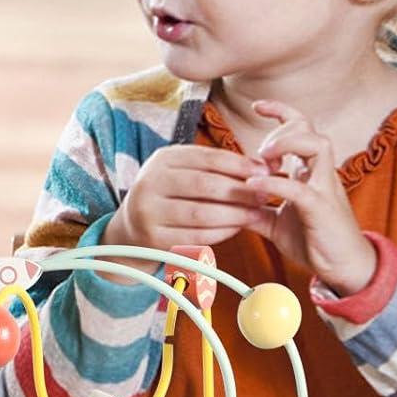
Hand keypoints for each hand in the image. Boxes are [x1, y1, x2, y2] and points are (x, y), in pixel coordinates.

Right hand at [104, 144, 271, 258]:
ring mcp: (149, 212)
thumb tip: (260, 167)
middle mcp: (150, 182)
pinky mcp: (154, 238)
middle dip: (240, 191)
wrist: (131, 226)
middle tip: (264, 195)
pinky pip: (196, 236)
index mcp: (162, 159)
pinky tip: (237, 228)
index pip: (207, 158)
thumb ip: (214, 167)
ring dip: (235, 214)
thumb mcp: (183, 171)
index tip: (264, 172)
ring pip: (202, 213)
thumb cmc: (169, 194)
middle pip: (205, 185)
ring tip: (256, 213)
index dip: (239, 165)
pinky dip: (221, 233)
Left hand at [242, 100, 375, 294]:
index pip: (302, 128)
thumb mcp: (277, 223)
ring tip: (264, 159)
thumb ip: (256, 209)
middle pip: (309, 129)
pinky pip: (299, 187)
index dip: (281, 112)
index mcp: (310, 172)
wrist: (343, 268)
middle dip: (282, 130)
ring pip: (317, 145)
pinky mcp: (321, 209)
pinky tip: (255, 183)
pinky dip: (274, 182)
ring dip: (286, 145)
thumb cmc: (316, 241)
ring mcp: (324, 189)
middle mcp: (320, 174)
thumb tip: (231, 202)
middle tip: (261, 151)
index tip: (258, 106)